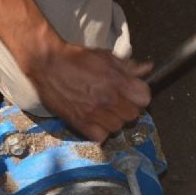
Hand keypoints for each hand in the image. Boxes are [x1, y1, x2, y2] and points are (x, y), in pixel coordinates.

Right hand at [24, 44, 151, 141]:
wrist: (47, 63)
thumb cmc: (77, 59)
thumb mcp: (106, 57)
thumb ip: (129, 67)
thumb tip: (148, 69)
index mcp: (116, 81)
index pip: (144, 98)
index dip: (140, 95)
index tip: (133, 93)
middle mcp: (107, 99)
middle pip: (133, 115)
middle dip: (128, 108)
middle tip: (117, 102)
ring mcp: (93, 113)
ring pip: (117, 127)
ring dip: (114, 121)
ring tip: (104, 111)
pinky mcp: (80, 123)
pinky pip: (101, 137)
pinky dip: (100, 132)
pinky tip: (95, 121)